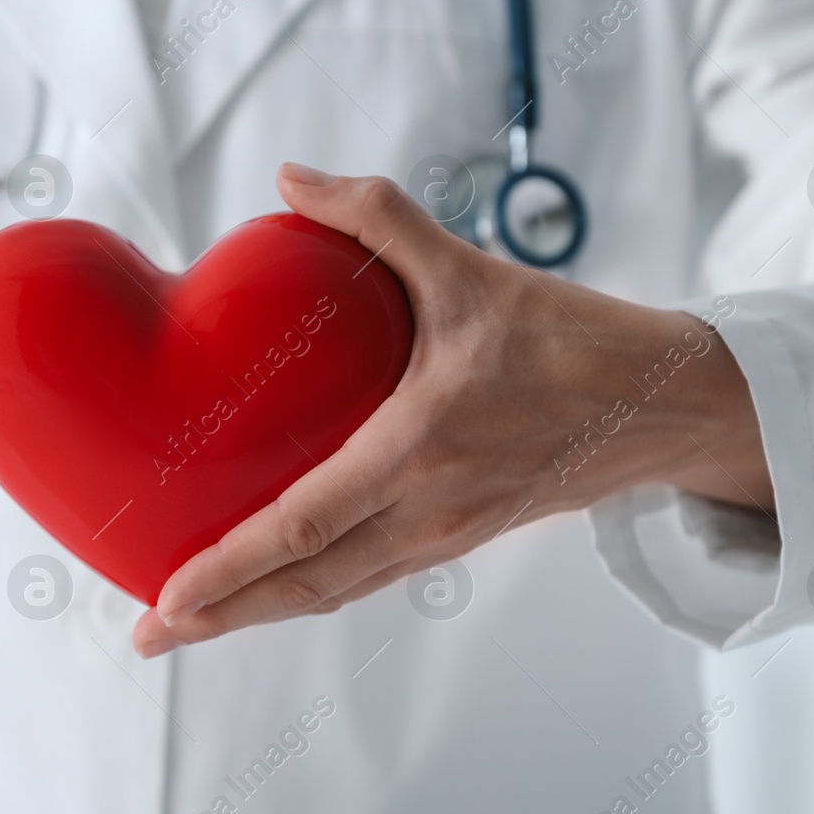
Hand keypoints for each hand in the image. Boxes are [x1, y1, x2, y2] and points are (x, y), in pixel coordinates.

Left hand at [132, 163, 772, 657]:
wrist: (668, 405)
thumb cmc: (575, 339)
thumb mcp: (475, 268)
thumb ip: (379, 217)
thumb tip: (291, 178)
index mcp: (423, 448)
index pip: (305, 525)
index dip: (230, 569)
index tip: (165, 599)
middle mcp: (429, 510)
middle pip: (306, 584)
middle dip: (221, 617)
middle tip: (146, 635)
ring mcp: (446, 535)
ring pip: (335, 591)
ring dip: (259, 612)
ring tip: (191, 620)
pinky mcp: (460, 537)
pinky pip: (367, 576)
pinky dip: (308, 588)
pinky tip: (273, 579)